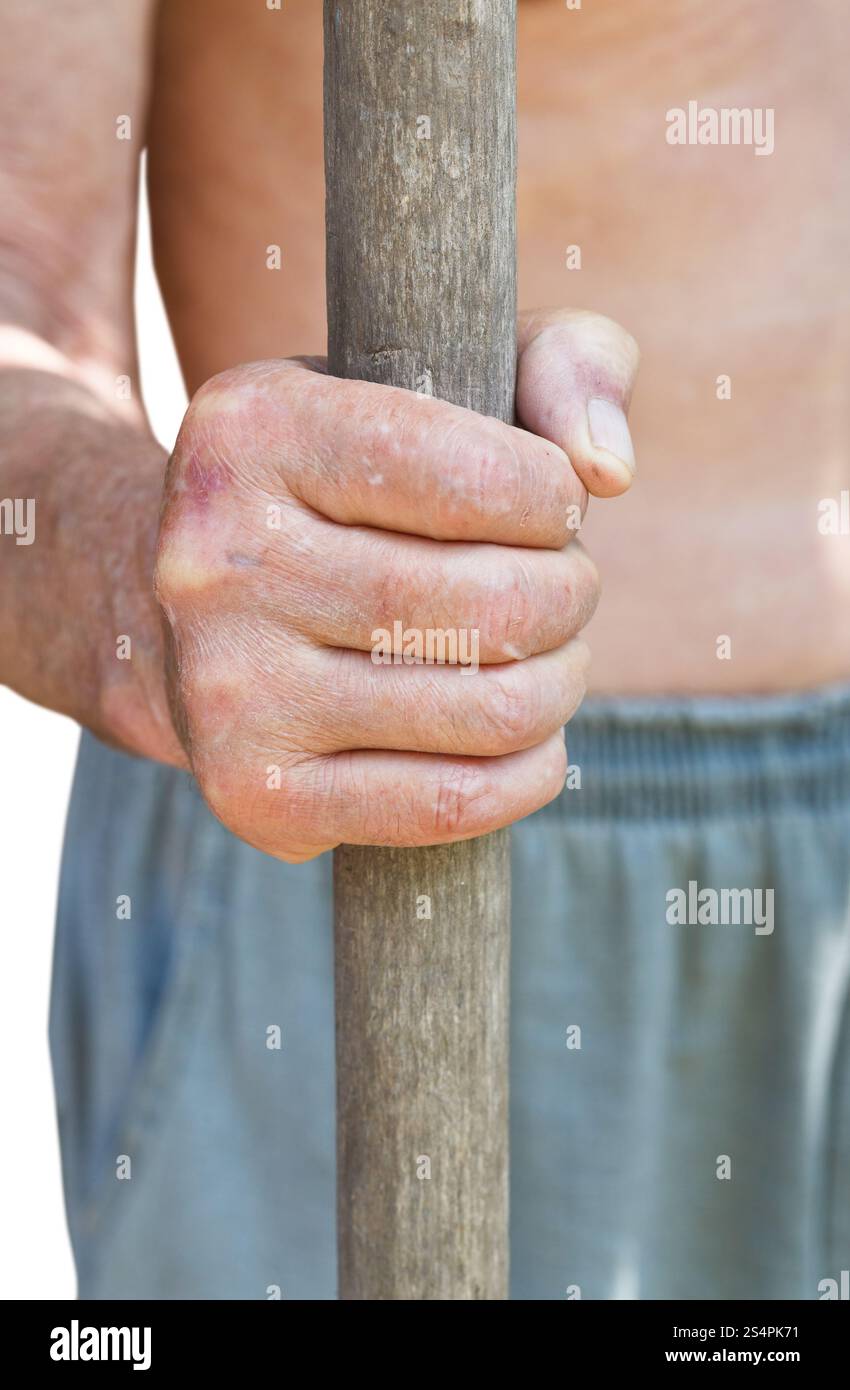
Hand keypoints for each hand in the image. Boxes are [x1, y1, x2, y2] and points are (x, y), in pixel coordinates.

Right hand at [154, 308, 638, 860]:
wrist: (190, 616)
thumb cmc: (349, 488)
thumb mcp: (440, 373)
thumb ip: (559, 361)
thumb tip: (608, 470)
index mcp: (251, 430)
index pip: (484, 478)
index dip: (556, 502)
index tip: (544, 507)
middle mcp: (218, 562)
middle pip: (498, 607)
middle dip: (570, 597)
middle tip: (556, 588)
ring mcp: (227, 691)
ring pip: (493, 710)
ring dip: (560, 682)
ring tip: (543, 654)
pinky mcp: (255, 794)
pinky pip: (456, 804)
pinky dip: (531, 773)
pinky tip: (527, 739)